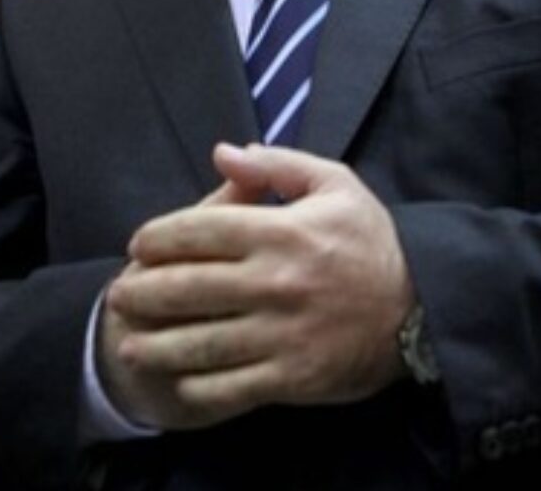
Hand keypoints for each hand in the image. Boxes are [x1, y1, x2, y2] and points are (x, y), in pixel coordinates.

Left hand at [97, 143, 414, 429]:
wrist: (421, 311)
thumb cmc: (371, 243)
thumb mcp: (336, 185)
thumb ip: (278, 165)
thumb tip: (222, 153)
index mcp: (283, 232)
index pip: (200, 231)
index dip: (159, 237)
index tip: (139, 245)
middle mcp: (276, 283)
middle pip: (187, 288)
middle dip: (142, 292)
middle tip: (119, 295)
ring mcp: (281, 334)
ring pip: (198, 342)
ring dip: (154, 344)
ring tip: (130, 342)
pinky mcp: (291, 377)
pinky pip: (229, 387)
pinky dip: (195, 386)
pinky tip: (178, 379)